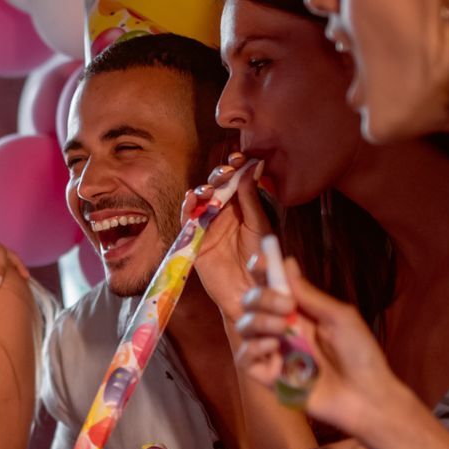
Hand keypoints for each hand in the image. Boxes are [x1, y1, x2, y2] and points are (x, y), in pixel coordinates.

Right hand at [188, 153, 269, 320]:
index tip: (239, 156)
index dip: (236, 165)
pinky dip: (187, 206)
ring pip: (201, 198)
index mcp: (244, 206)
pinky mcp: (195, 238)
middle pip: (218, 185)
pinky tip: (192, 198)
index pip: (237, 179)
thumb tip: (252, 166)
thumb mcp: (260, 226)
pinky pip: (187, 219)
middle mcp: (225, 212)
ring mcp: (209, 224)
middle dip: (220, 174)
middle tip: (226, 171)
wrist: (249, 292)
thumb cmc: (260, 260)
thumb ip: (253, 199)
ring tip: (210, 189)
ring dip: (204, 189)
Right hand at [233, 251, 411, 438]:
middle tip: (285, 307)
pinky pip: (244, 358)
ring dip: (258, 322)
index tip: (259, 262)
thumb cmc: (361, 354)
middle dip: (261, 298)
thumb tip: (287, 263)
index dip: (261, 271)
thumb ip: (309, 294)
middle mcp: (282, 329)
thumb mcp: (340, 316)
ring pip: (243, 327)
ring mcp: (273, 353)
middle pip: (251, 302)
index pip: (271, 286)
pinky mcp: (268, 377)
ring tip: (282, 330)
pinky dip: (254, 349)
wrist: (366, 395)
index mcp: (299, 312)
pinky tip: (275, 352)